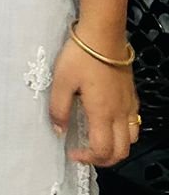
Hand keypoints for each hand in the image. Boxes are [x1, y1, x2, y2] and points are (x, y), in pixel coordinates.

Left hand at [49, 35, 138, 166]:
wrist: (103, 34)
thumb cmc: (81, 56)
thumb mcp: (61, 81)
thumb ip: (58, 108)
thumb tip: (59, 130)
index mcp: (103, 113)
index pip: (102, 150)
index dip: (88, 159)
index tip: (73, 153)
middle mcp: (120, 113)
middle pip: (122, 151)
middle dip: (104, 160)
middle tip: (86, 154)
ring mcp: (128, 104)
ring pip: (132, 139)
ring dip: (117, 148)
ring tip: (98, 142)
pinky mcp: (131, 94)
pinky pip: (134, 122)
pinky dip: (125, 133)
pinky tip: (108, 123)